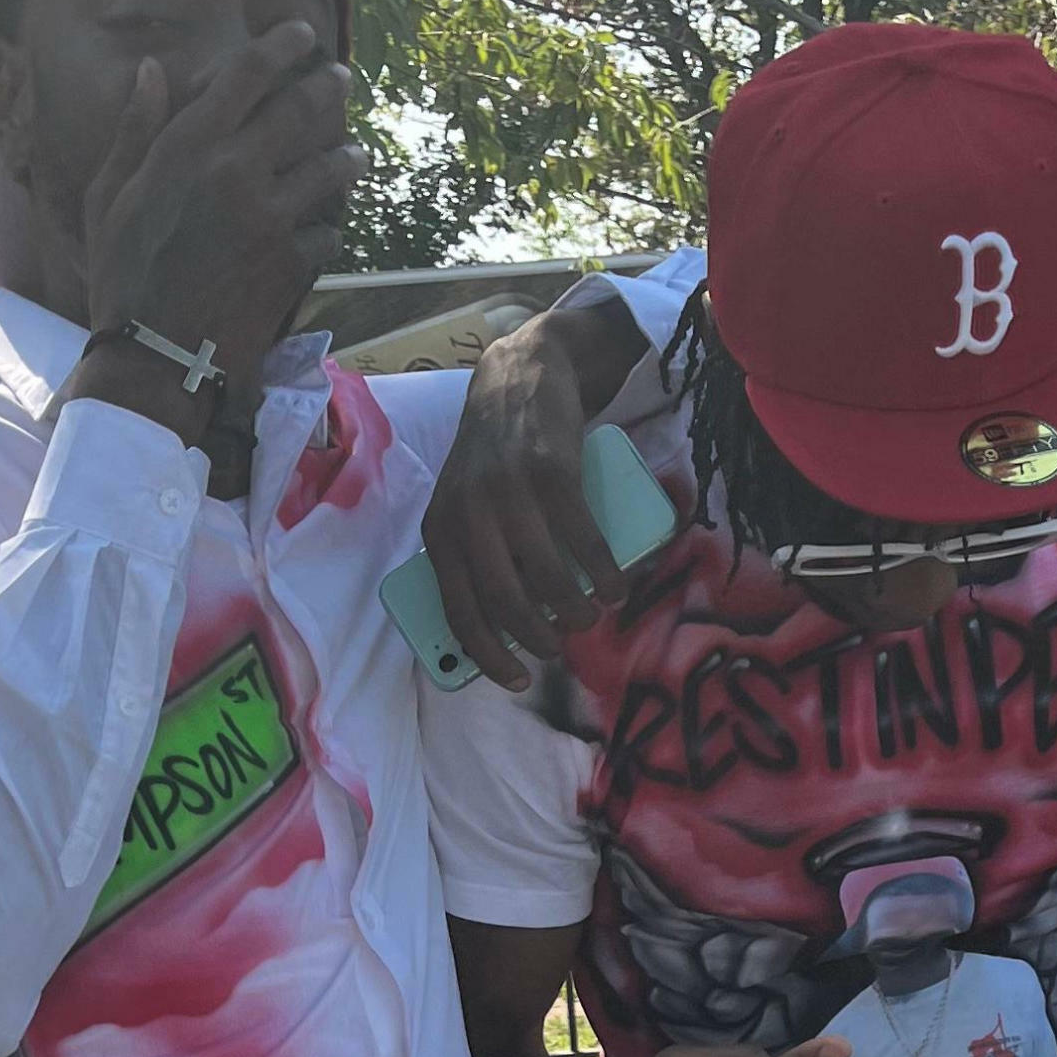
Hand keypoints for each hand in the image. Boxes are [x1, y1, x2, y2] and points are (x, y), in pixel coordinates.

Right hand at [64, 28, 362, 428]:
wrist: (157, 354)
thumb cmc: (123, 275)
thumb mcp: (110, 196)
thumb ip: (135, 130)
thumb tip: (154, 71)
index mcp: (189, 145)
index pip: (246, 76)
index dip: (280, 48)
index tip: (302, 35)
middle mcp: (237, 170)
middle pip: (299, 112)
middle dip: (326, 90)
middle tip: (341, 81)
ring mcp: (271, 217)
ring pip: (327, 169)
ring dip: (345, 157)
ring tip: (355, 154)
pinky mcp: (293, 263)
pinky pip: (328, 231)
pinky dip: (332, 224)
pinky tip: (332, 223)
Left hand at [422, 299, 653, 689]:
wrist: (518, 377)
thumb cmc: (494, 458)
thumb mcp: (464, 504)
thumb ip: (472, 553)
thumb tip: (502, 627)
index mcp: (441, 530)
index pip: (460, 611)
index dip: (488, 656)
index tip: (518, 680)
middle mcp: (469, 513)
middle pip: (504, 601)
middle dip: (537, 637)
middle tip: (560, 643)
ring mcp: (509, 492)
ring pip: (546, 577)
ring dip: (575, 610)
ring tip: (591, 615)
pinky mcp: (552, 472)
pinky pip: (582, 540)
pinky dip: (604, 573)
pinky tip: (615, 588)